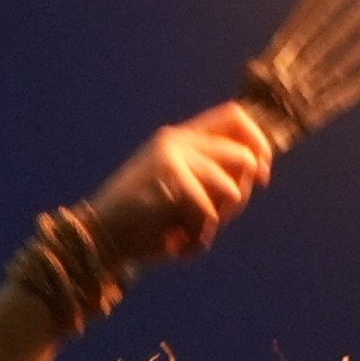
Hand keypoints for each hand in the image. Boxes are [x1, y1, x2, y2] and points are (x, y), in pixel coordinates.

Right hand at [81, 105, 273, 270]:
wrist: (97, 239)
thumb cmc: (141, 224)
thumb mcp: (178, 191)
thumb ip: (210, 175)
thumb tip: (257, 167)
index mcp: (177, 137)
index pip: (235, 117)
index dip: (258, 142)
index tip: (262, 173)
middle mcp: (176, 139)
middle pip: (244, 157)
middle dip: (240, 197)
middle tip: (213, 220)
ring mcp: (173, 156)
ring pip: (232, 189)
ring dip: (215, 222)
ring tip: (185, 233)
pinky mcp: (172, 178)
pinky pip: (210, 214)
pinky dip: (195, 238)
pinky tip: (172, 243)